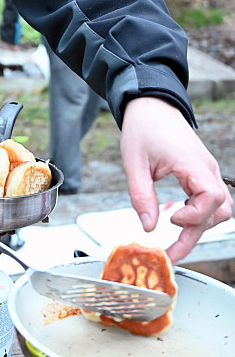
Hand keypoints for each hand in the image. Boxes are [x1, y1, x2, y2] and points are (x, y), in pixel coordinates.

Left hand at [120, 96, 232, 262]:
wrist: (151, 105)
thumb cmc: (143, 127)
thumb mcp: (134, 162)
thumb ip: (141, 196)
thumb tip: (148, 226)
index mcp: (193, 163)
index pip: (212, 198)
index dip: (195, 216)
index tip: (171, 220)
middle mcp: (207, 168)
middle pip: (220, 210)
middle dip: (196, 233)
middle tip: (172, 251)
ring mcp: (208, 170)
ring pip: (221, 207)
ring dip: (201, 224)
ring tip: (176, 236)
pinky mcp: (203, 172)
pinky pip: (212, 199)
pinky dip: (200, 212)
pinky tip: (179, 216)